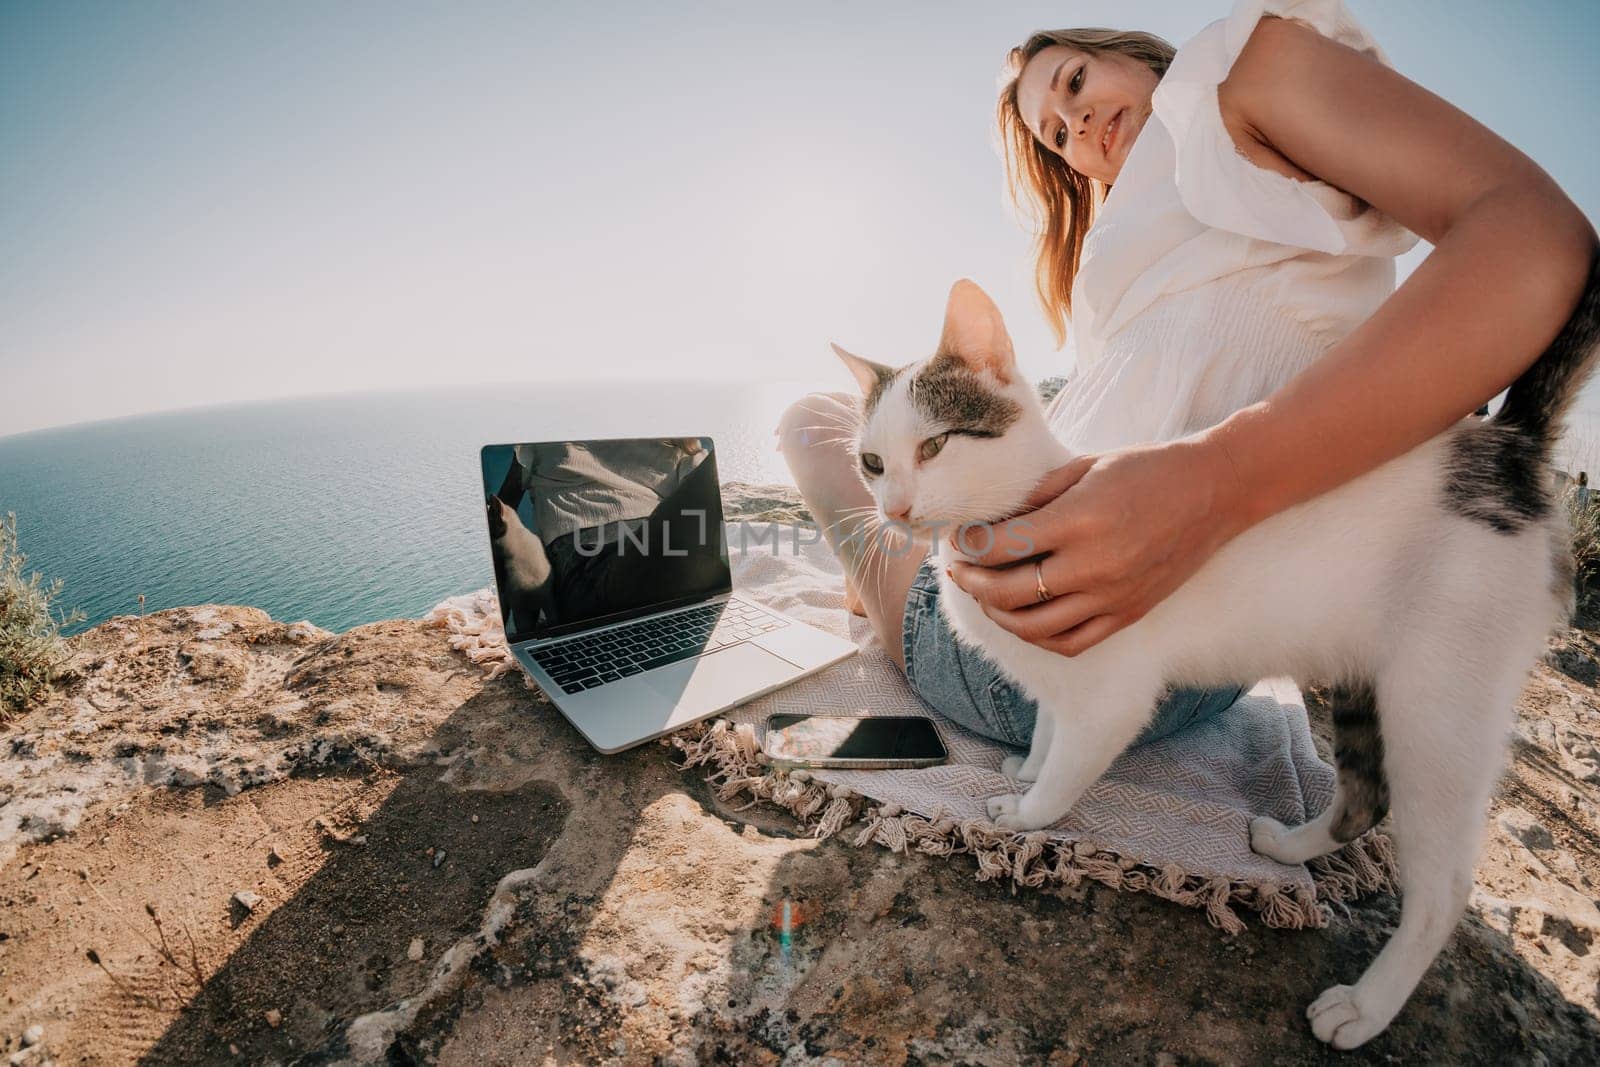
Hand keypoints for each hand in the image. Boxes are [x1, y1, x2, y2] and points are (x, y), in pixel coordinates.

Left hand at [946, 437, 1245, 655]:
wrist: (1215, 492)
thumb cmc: (1146, 470)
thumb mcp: (1083, 468)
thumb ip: (1035, 498)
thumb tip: (989, 522)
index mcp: (1078, 520)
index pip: (1001, 547)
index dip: (968, 546)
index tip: (956, 540)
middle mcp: (1093, 565)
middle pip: (1007, 593)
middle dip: (971, 582)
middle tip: (958, 570)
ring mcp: (1112, 596)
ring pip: (1034, 627)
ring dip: (998, 614)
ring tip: (986, 596)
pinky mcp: (1128, 614)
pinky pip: (1071, 643)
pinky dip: (1039, 636)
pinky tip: (1024, 618)